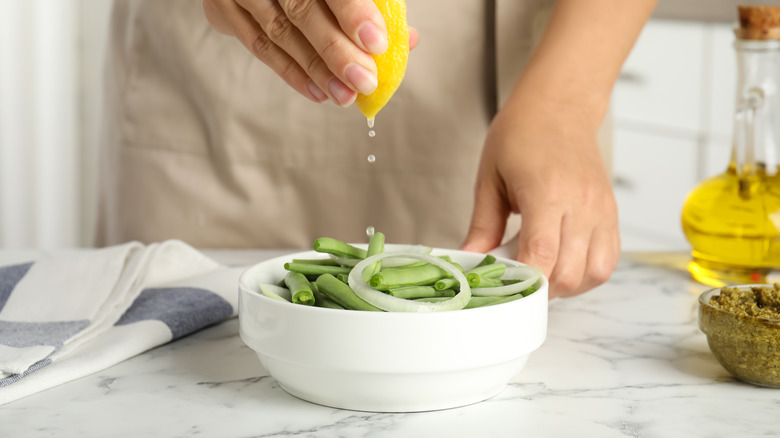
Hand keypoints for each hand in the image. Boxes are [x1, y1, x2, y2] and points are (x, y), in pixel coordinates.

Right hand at [202, 0, 417, 105]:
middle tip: (364, 81)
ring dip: (315, 69)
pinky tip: (317, 92)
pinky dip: (290, 72)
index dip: (353, 12)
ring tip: (344, 96)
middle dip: (336, 51)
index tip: (377, 42)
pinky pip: (258, 45)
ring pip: (279, 33)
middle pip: (301, 10)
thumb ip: (366, 5)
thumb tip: (405, 40)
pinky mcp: (221, 8)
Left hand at [460, 97, 619, 298]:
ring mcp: (601, 210)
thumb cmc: (522, 134)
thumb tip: (471, 260)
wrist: (560, 105)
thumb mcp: (490, 178)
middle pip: (569, 272)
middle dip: (542, 289)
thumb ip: (482, 225)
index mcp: (547, 191)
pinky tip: (564, 265)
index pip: (542, 253)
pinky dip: (588, 273)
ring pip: (595, 272)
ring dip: (568, 285)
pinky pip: (609, 259)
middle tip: (519, 280)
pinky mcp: (611, 213)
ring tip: (543, 272)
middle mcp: (581, 203)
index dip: (525, 281)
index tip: (505, 288)